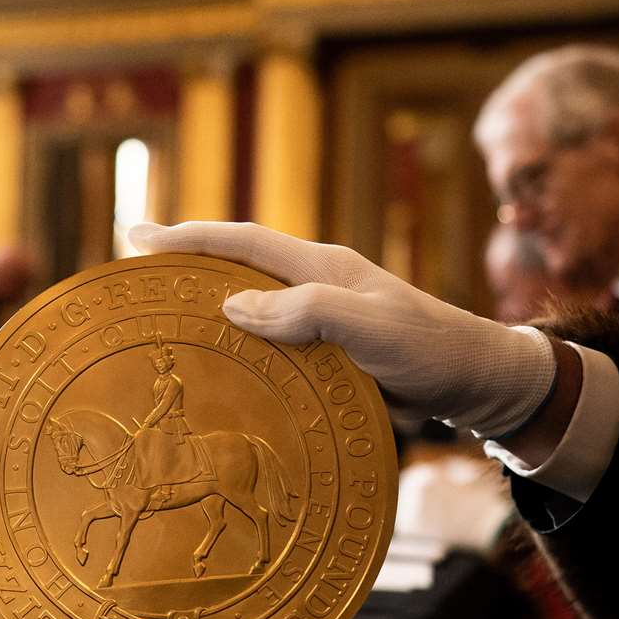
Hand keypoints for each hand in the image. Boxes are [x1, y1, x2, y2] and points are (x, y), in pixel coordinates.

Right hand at [129, 222, 556, 438]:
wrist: (484, 383)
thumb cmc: (433, 351)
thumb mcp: (371, 329)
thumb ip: (308, 313)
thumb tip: (233, 305)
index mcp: (323, 267)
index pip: (242, 242)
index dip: (187, 238)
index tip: (135, 235)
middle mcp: (320, 284)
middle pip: (240, 265)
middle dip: (188, 264)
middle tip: (136, 274)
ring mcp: (329, 317)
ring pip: (256, 304)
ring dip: (210, 306)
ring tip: (164, 321)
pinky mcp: (337, 350)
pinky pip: (276, 341)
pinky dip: (242, 345)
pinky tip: (225, 369)